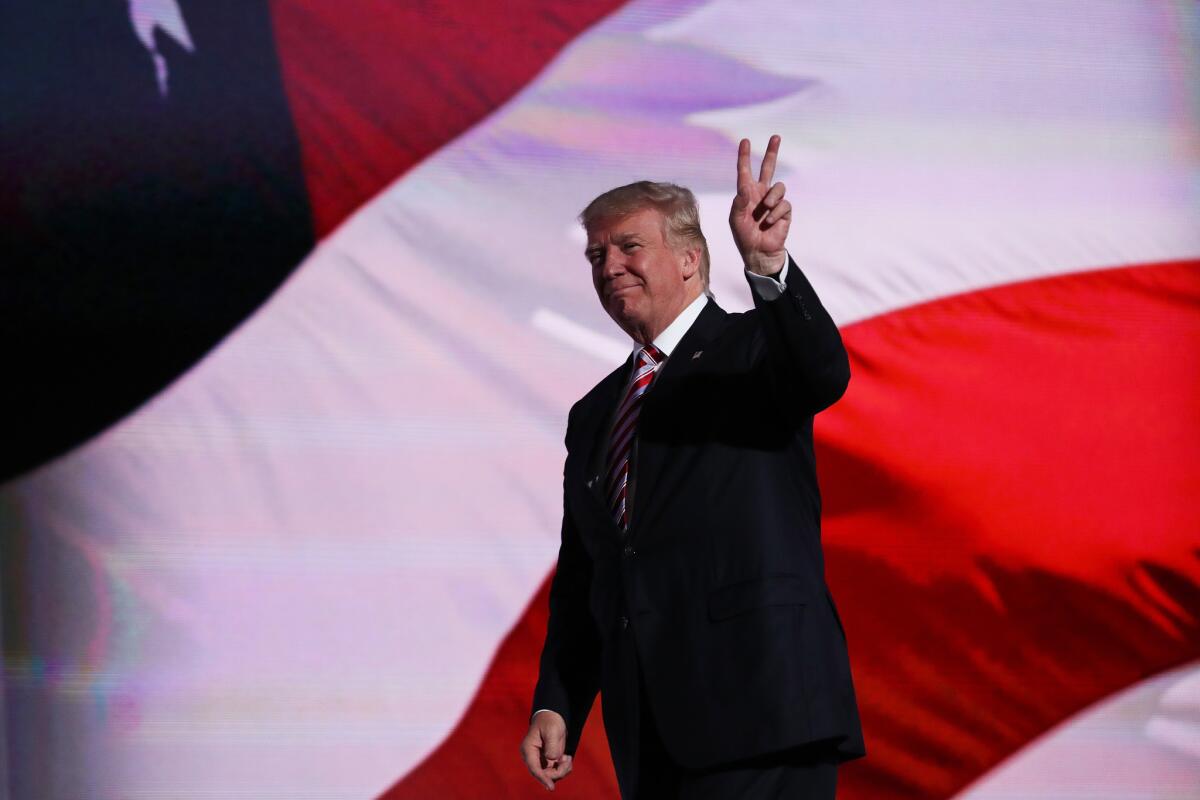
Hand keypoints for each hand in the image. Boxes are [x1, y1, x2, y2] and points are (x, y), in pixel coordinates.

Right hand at [520, 710, 572, 790]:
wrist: (553, 717)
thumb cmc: (550, 721)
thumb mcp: (552, 730)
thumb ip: (552, 745)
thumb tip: (552, 759)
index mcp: (528, 749)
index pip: (534, 768)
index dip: (543, 778)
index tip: (551, 787)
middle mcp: (532, 757)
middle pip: (543, 774)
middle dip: (557, 772)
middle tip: (568, 760)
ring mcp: (540, 760)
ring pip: (551, 775)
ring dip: (562, 770)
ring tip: (568, 758)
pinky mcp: (548, 762)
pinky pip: (556, 772)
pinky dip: (564, 768)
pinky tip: (567, 758)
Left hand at [729, 134, 790, 275]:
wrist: (759, 252)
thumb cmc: (744, 236)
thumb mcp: (736, 220)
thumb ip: (738, 204)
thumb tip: (743, 188)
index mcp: (746, 194)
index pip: (745, 172)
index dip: (744, 157)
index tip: (745, 141)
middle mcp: (761, 193)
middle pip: (768, 168)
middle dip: (772, 152)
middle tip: (776, 137)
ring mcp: (774, 201)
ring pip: (778, 187)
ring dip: (771, 199)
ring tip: (765, 211)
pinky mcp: (784, 210)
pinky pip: (783, 204)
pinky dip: (775, 214)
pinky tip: (770, 223)